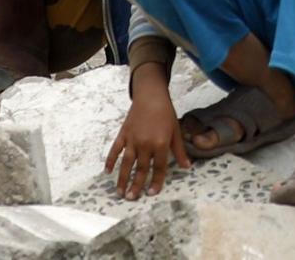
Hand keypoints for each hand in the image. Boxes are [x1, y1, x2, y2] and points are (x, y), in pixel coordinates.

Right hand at [106, 85, 190, 199]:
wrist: (151, 95)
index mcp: (161, 143)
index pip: (159, 167)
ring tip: (120, 192)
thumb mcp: (176, 131)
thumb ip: (179, 151)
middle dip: (137, 185)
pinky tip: (107, 172)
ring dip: (122, 179)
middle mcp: (146, 144)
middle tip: (132, 199)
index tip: (152, 194)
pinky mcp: (123, 134)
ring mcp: (132, 139)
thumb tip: (187, 167)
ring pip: (126, 163)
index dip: (156, 181)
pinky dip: (110, 161)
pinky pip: (115, 150)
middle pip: (141, 168)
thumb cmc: (166, 113)